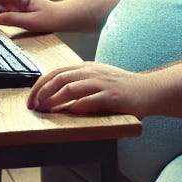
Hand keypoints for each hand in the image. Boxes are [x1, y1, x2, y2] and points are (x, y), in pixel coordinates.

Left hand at [27, 62, 155, 116]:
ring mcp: (102, 83)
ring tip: (45, 110)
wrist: (151, 90)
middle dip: (41, 93)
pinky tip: (67, 113)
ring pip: (70, 88)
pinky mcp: (112, 96)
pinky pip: (89, 100)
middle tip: (33, 106)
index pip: (56, 72)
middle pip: (59, 78)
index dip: (40, 85)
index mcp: (87, 68)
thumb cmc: (124, 89)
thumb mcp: (99, 81)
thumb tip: (57, 101)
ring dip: (54, 100)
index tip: (30, 98)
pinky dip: (75, 107)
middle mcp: (92, 73)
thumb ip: (80, 87)